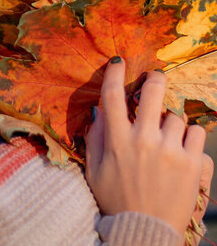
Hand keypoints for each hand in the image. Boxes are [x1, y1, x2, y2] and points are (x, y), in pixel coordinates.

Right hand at [84, 57, 213, 241]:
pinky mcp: (192, 164)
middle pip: (153, 92)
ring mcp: (170, 151)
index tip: (118, 62)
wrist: (146, 232)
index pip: (112, 96)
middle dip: (155, 79)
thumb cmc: (116, 199)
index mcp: (117, 140)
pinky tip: (182, 146)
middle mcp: (144, 140)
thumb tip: (100, 109)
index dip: (114, 74)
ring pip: (175, 116)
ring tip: (166, 136)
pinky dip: (190, 136)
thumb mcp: (95, 169)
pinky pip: (196, 133)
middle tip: (155, 78)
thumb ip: (95, 136)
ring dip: (170, 121)